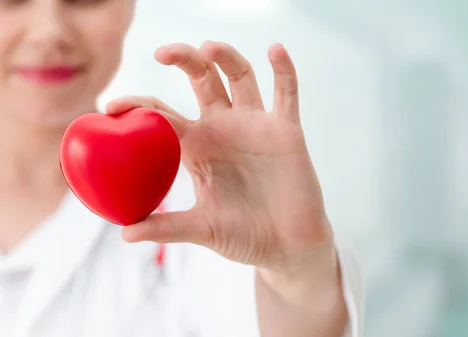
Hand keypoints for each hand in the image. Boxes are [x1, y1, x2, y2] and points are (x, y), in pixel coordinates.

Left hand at [106, 41, 337, 282]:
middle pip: (202, 79)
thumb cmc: (244, 237)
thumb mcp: (202, 228)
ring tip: (209, 47)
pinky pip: (286, 93)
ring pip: (240, 76)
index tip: (111, 106)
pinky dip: (283, 69)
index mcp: (197, 147)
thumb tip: (125, 234)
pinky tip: (275, 49)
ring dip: (226, 57)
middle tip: (161, 53)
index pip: (163, 114)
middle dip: (184, 59)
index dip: (138, 105)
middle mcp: (224, 128)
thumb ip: (168, 226)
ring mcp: (255, 125)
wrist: (287, 246)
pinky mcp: (286, 130)